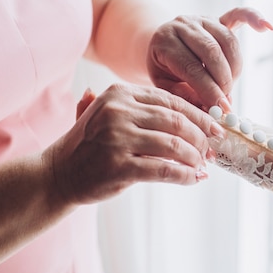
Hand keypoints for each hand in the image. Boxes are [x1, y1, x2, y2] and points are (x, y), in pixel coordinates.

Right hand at [45, 84, 224, 204]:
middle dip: (201, 137)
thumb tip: (194, 113)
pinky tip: (194, 178)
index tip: (215, 127)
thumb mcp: (110, 114)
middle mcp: (118, 112)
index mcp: (120, 94)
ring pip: (174, 146)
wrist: (57, 174)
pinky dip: (184, 175)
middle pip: (177, 122)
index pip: (171, 101)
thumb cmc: (91, 145)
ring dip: (195, 158)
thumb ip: (143, 108)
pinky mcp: (119, 167)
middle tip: (212, 150)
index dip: (198, 115)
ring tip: (202, 165)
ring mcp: (117, 139)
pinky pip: (164, 170)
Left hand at [146, 7, 272, 111]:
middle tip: (227, 101)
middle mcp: (183, 25)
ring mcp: (202, 19)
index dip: (209, 90)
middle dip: (223, 81)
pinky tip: (267, 27)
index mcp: (165, 42)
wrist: (162, 45)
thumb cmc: (165, 70)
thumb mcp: (166, 86)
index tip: (221, 108)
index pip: (192, 68)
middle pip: (212, 52)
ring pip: (228, 41)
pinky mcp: (217, 18)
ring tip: (230, 86)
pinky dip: (254, 18)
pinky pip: (238, 15)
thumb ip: (185, 97)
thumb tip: (210, 109)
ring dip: (235, 68)